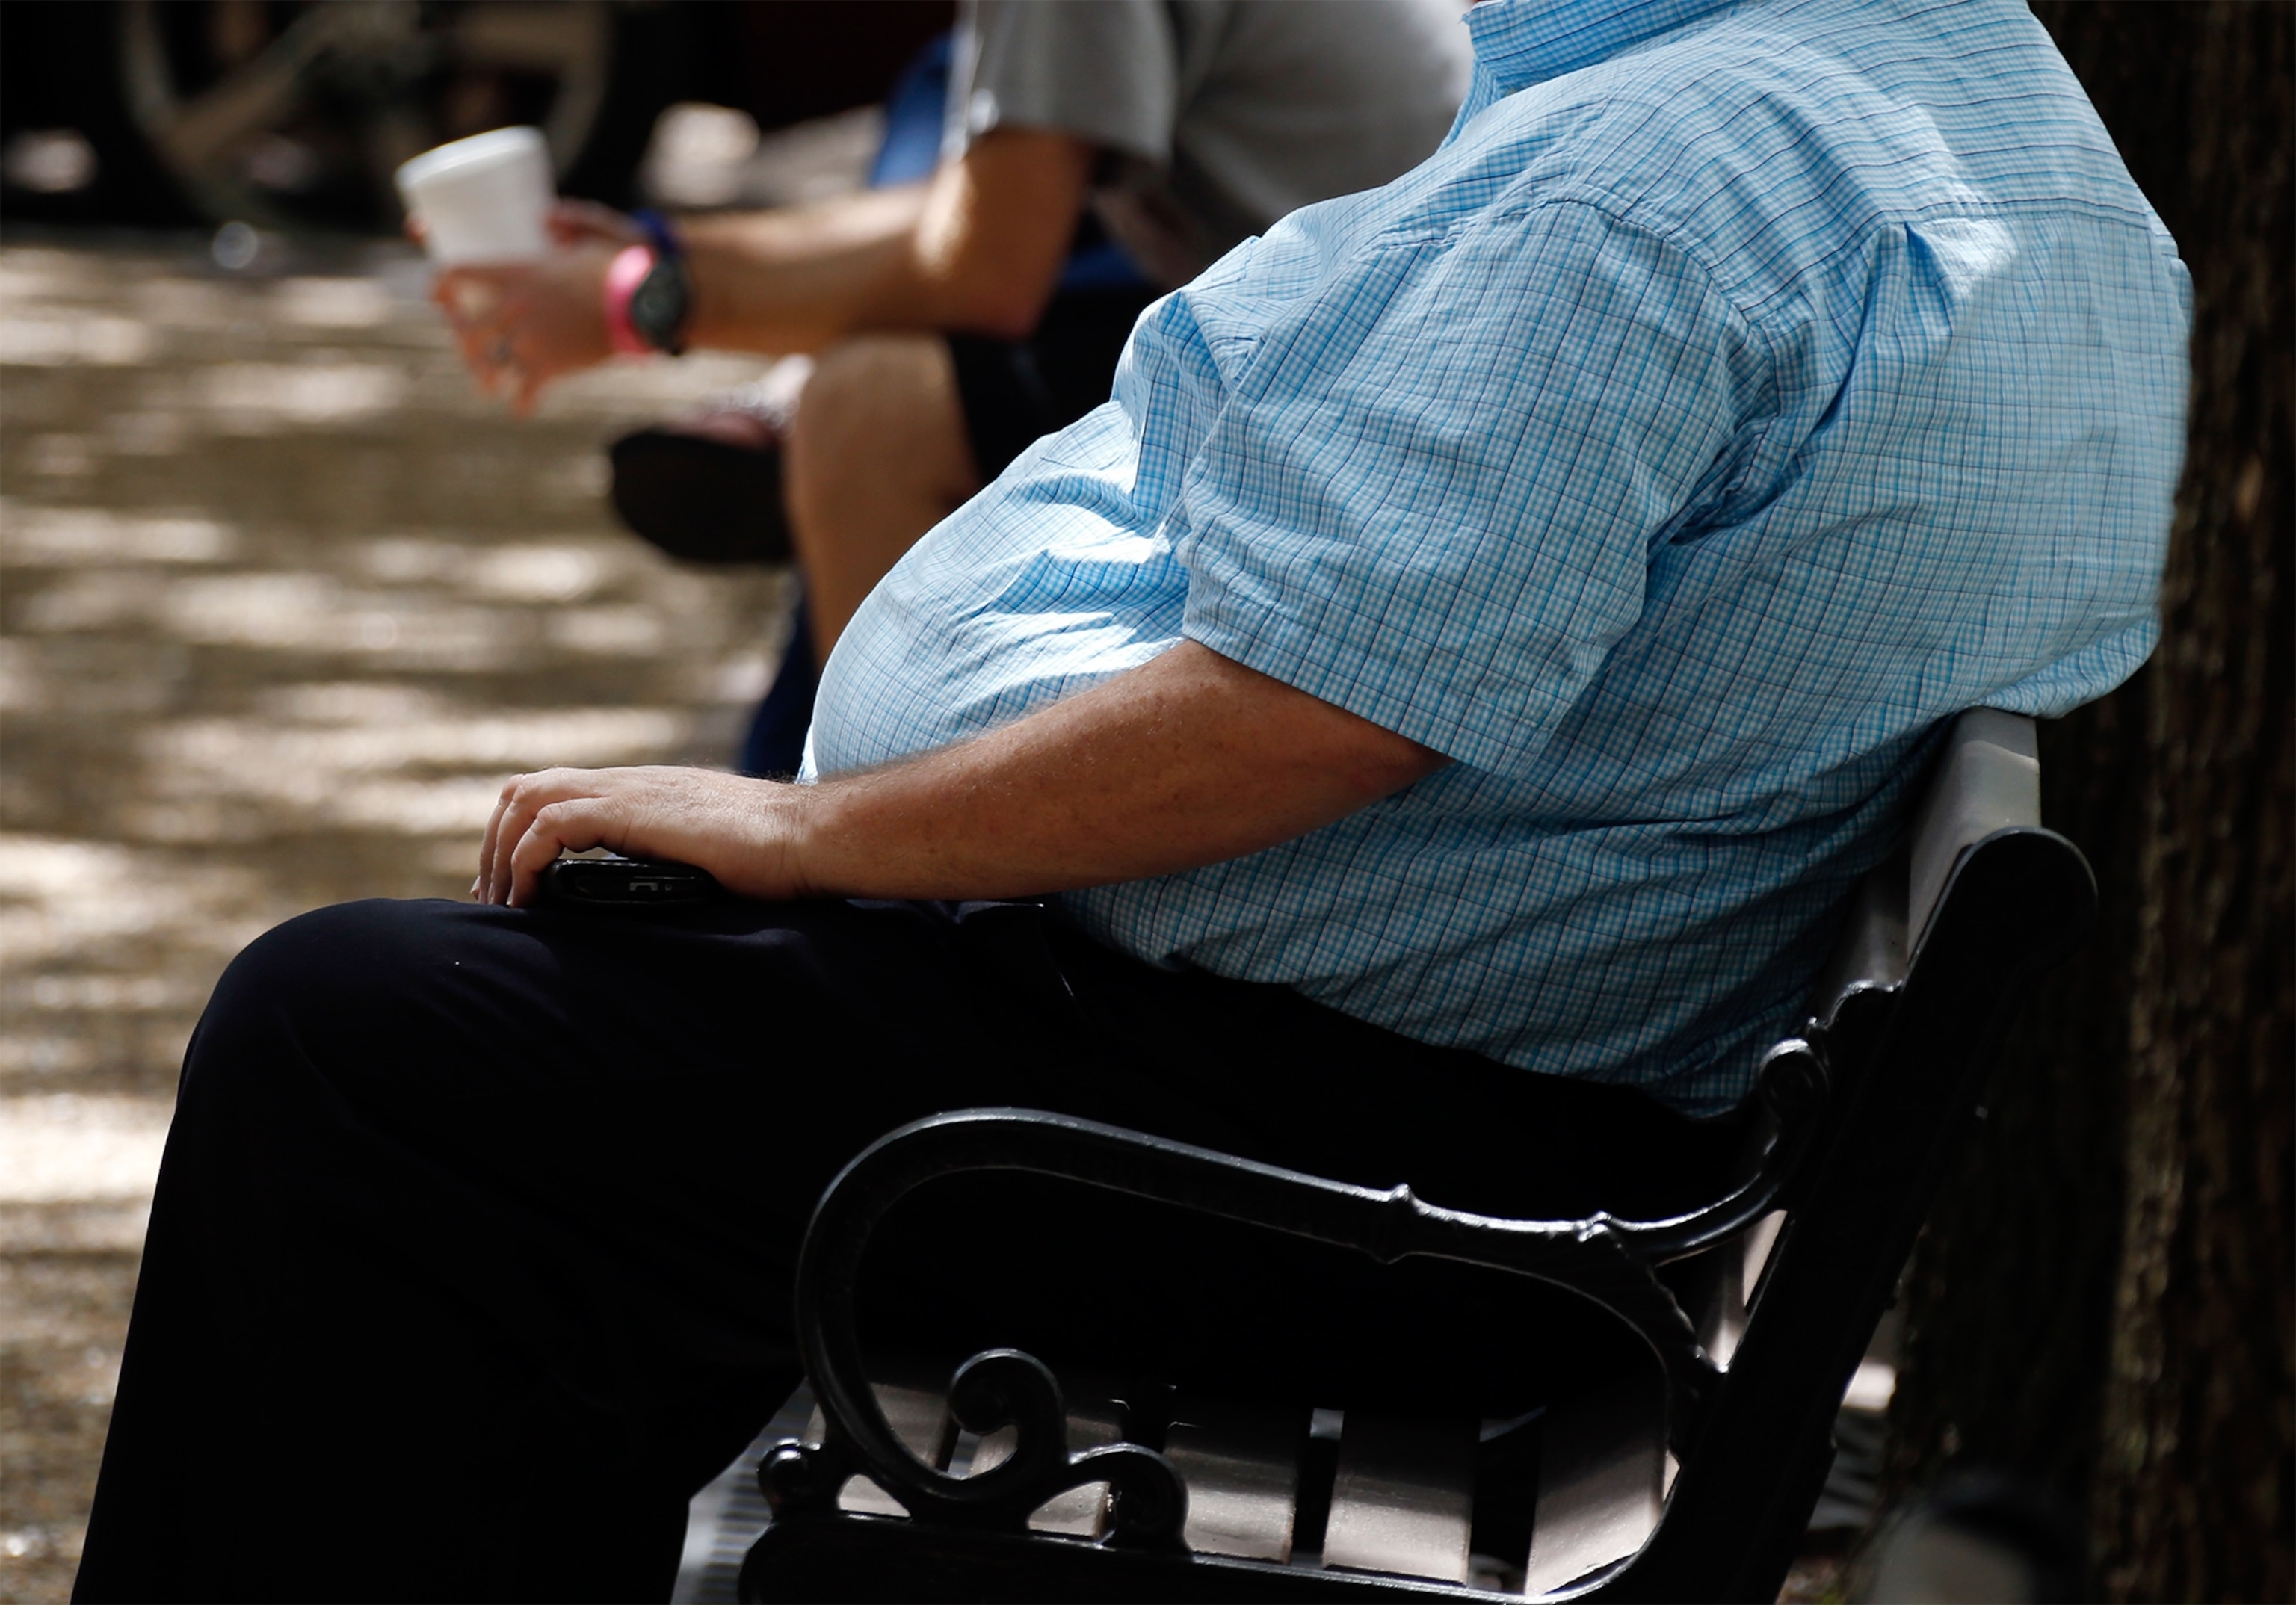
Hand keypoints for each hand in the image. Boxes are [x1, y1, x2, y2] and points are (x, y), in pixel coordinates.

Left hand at [432, 232, 620, 413]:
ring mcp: (530, 340)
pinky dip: (522, 403)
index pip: (458, 275)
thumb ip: (570, 220)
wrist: (645, 304)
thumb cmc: (623, 265)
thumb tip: (546, 218)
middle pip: (467, 328)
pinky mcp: (551, 366)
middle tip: (465, 343)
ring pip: (488, 363)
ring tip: (486, 384)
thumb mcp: (594, 231)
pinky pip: (525, 390)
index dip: (441, 286)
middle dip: (459, 337)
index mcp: (517, 273)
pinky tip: (521, 409)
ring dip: (483, 375)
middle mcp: (515, 308)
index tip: (438, 295)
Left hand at [477, 766, 809, 907]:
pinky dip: (528, 860)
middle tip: (495, 902)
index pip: (552, 792)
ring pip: (528, 799)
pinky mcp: (634, 811)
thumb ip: (669, 860)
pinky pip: (552, 824)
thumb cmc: (775, 855)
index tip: (511, 890)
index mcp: (641, 792)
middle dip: (494, 846)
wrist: (809, 836)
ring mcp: (629, 791)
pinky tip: (532, 898)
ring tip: (506, 905)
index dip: (517, 837)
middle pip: (525, 789)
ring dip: (501, 853)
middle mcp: (627, 782)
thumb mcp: (706, 854)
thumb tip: (645, 898)